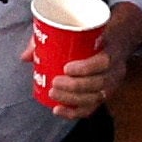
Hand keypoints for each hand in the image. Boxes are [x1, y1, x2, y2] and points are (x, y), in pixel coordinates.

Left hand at [35, 4, 141, 120]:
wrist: (116, 43)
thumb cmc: (93, 35)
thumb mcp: (79, 30)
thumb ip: (52, 38)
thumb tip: (26, 56)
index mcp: (113, 50)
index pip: (104, 62)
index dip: (86, 68)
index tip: (66, 68)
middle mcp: (116, 71)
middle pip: (98, 84)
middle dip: (74, 87)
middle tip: (54, 82)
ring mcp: (112, 86)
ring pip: (94, 98)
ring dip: (72, 99)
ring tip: (53, 94)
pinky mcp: (104, 97)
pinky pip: (91, 109)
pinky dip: (74, 112)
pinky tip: (58, 110)